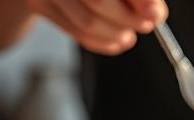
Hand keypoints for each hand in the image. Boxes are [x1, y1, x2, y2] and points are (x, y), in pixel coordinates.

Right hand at [26, 0, 166, 54]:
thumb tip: (154, 14)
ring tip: (129, 34)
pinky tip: (116, 40)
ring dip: (117, 34)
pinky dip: (102, 42)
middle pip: (98, 1)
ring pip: (88, 22)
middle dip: (128, 19)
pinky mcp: (38, 4)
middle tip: (145, 25)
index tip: (155, 14)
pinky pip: (75, 32)